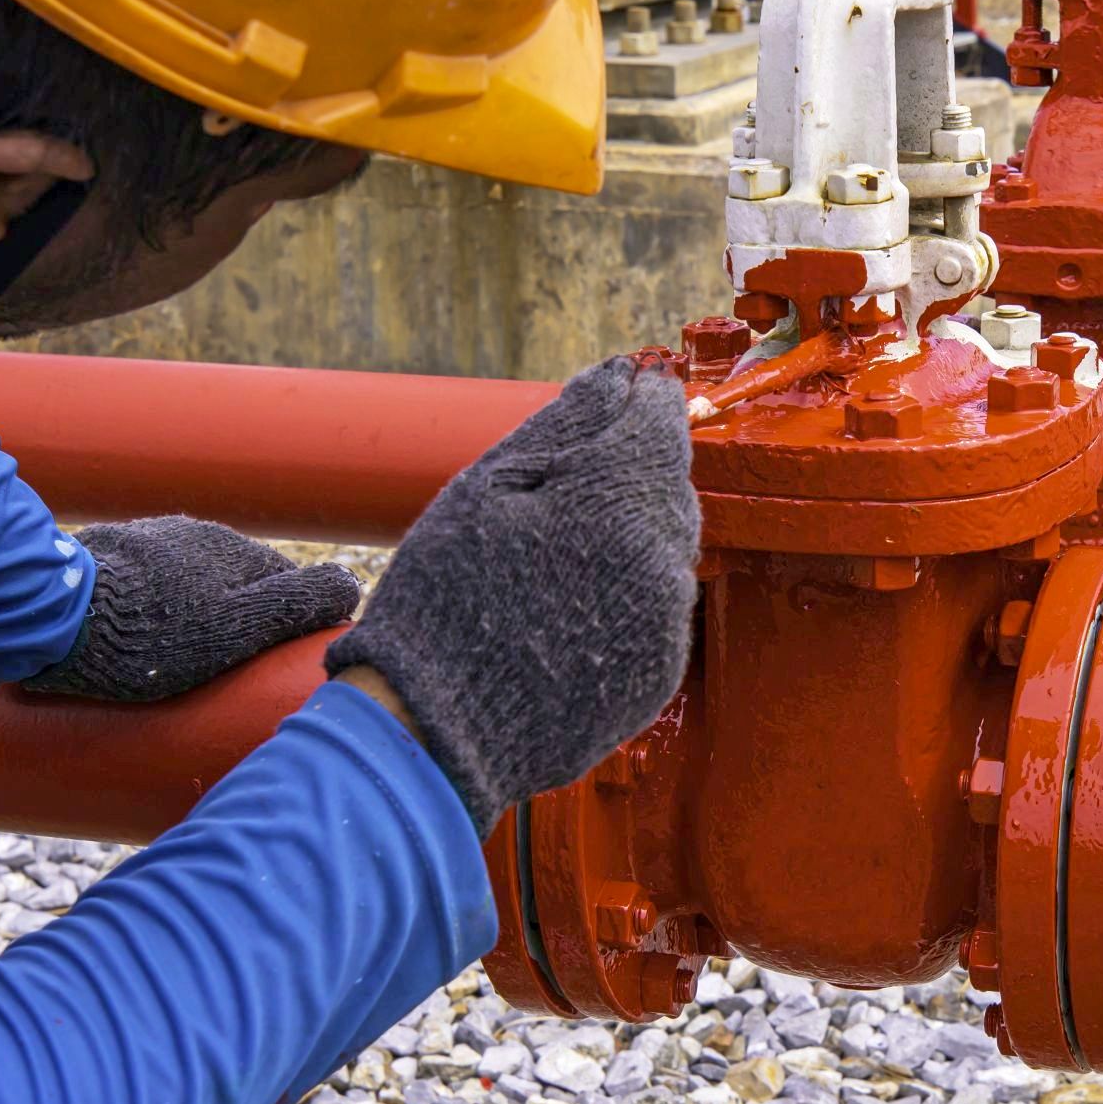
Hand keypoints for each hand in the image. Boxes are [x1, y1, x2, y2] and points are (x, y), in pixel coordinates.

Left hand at [24, 517, 359, 701]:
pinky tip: (136, 639)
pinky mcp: (108, 556)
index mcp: (234, 551)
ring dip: (191, 612)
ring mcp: (149, 541)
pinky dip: (151, 608)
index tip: (275, 664)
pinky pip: (147, 583)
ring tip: (173, 659)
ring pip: (189, 582)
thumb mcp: (238, 628)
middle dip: (235, 620)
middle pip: (234, 584)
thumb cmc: (151, 636)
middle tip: (221, 669)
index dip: (286, 626)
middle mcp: (195, 536)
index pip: (283, 587)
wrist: (53, 618)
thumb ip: (297, 605)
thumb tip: (352, 585)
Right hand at [325, 358, 698, 827]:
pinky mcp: (659, 675)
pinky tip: (570, 599)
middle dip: (633, 466)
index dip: (645, 399)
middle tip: (575, 470)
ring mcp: (666, 626)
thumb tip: (617, 375)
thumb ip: (564, 423)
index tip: (628, 387)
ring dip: (631, 529)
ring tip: (559, 544)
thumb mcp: (486, 487)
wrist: (432, 728)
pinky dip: (627, 590)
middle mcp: (663, 563)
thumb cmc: (444, 597)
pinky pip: (657, 607)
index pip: (661, 424)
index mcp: (620, 504)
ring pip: (669, 547)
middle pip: (669, 485)